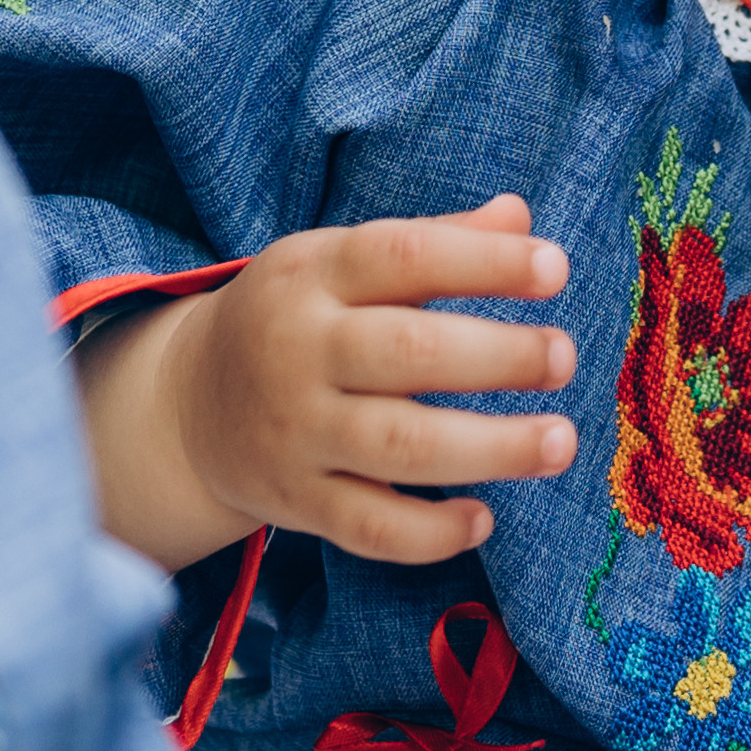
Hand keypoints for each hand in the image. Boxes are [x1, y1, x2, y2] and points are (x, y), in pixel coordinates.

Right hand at [79, 195, 575, 571]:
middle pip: (408, 354)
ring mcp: (295, 432)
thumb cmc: (299, 315)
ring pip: (398, 447)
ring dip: (488, 448)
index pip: (404, 257)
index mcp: (316, 273)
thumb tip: (521, 217)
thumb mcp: (344, 260)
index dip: (484, 261)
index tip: (557, 268)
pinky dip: (430, 534)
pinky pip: (369, 528)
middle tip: (564, 358)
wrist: (186, 402)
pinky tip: (484, 518)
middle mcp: (300, 351)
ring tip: (560, 441)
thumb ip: (436, 241)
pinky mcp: (295, 503)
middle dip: (497, 357)